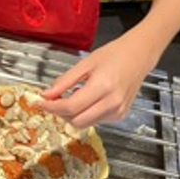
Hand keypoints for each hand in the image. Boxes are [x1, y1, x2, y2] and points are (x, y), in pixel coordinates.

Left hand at [39, 34, 155, 126]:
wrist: (138, 56)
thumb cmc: (114, 55)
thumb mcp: (85, 63)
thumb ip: (64, 81)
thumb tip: (46, 94)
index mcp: (103, 86)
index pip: (71, 106)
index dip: (52, 107)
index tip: (40, 102)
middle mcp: (112, 103)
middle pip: (76, 120)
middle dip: (61, 113)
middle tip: (55, 100)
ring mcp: (117, 112)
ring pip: (85, 124)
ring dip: (73, 114)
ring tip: (76, 94)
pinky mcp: (120, 116)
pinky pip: (95, 121)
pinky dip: (85, 113)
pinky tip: (89, 99)